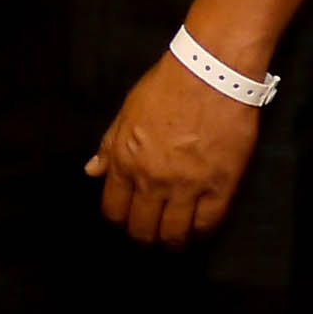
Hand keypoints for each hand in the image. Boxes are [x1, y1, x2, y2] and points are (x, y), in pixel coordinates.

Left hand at [91, 50, 259, 249]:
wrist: (211, 71)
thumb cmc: (167, 86)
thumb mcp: (127, 112)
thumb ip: (109, 146)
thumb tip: (92, 171)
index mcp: (124, 161)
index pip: (114, 210)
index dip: (120, 220)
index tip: (128, 220)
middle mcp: (151, 180)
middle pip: (142, 229)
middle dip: (144, 237)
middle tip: (152, 234)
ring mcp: (187, 186)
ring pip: (174, 235)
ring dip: (172, 242)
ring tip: (175, 240)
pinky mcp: (220, 186)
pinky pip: (208, 224)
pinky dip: (201, 232)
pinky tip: (199, 228)